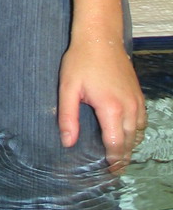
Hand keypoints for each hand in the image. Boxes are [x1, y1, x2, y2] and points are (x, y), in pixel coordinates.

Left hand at [58, 36, 146, 172]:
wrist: (100, 37)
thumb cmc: (81, 61)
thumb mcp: (67, 88)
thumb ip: (67, 117)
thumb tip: (68, 142)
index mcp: (111, 108)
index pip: (115, 144)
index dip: (113, 160)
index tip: (108, 172)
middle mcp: (129, 107)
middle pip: (129, 142)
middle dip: (122, 158)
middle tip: (114, 171)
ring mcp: (136, 100)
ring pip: (138, 132)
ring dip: (130, 146)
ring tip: (119, 157)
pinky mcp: (138, 94)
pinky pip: (142, 121)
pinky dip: (136, 132)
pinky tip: (126, 135)